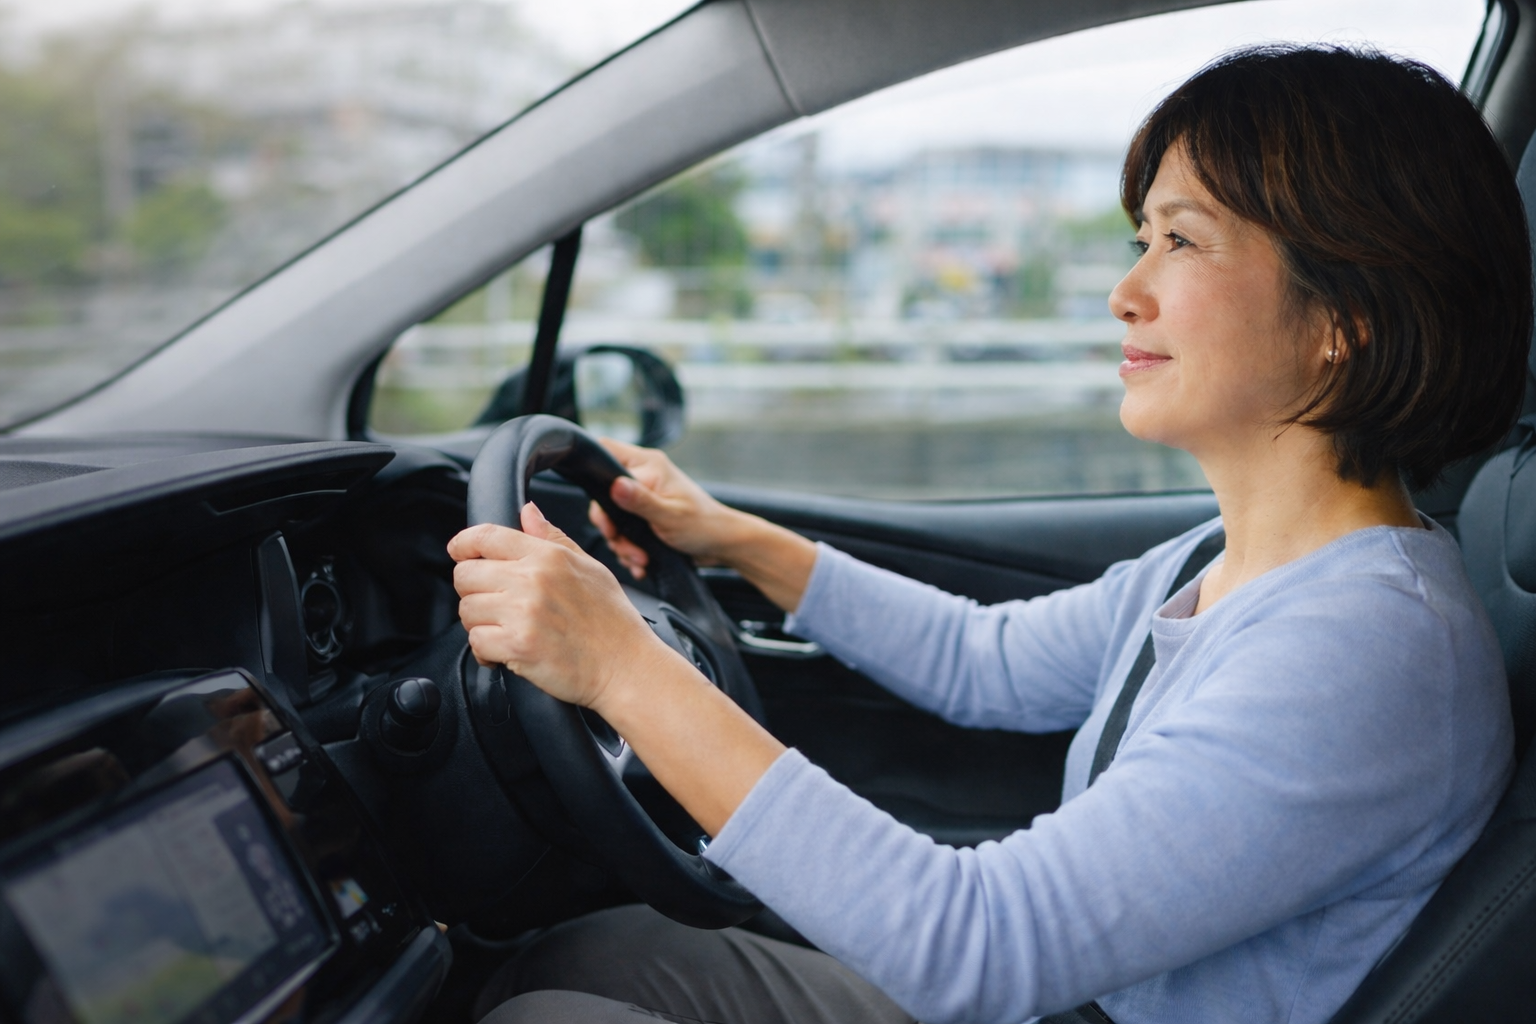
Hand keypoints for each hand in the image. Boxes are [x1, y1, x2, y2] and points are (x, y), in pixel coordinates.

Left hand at [449, 503, 673, 707]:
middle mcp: (532, 580)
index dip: (463, 544)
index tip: (459, 552)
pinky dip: (486, 651)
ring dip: (480, 624)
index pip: (486, 536)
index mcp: (549, 557)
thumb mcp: (590, 567)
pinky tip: (506, 652)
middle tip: (494, 605)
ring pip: (467, 610)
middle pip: (465, 575)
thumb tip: (527, 512)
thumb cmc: (613, 622)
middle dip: (473, 591)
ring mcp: (523, 613)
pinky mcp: (517, 646)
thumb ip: (553, 538)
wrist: (627, 668)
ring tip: (505, 631)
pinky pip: (476, 642)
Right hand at [589, 438, 753, 578]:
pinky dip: (629, 550)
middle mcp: (643, 476)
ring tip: (640, 559)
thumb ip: (641, 501)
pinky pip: (624, 531)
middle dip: (612, 527)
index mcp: (649, 465)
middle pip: (603, 495)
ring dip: (622, 544)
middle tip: (624, 545)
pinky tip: (641, 563)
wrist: (723, 545)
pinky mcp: (644, 516)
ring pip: (613, 518)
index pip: (605, 455)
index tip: (603, 513)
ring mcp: (643, 497)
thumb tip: (614, 486)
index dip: (595, 480)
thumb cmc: (704, 526)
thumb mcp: (670, 516)